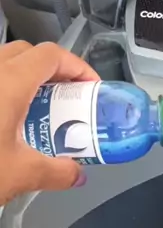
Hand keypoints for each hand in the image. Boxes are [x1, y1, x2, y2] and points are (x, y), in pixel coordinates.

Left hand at [0, 41, 98, 204]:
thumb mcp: (20, 174)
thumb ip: (56, 172)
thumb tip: (76, 174)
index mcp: (8, 82)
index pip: (51, 55)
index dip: (77, 66)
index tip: (90, 88)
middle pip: (26, 53)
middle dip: (50, 71)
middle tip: (64, 99)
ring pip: (1, 65)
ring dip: (23, 80)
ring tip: (33, 112)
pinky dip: (1, 93)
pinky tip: (2, 122)